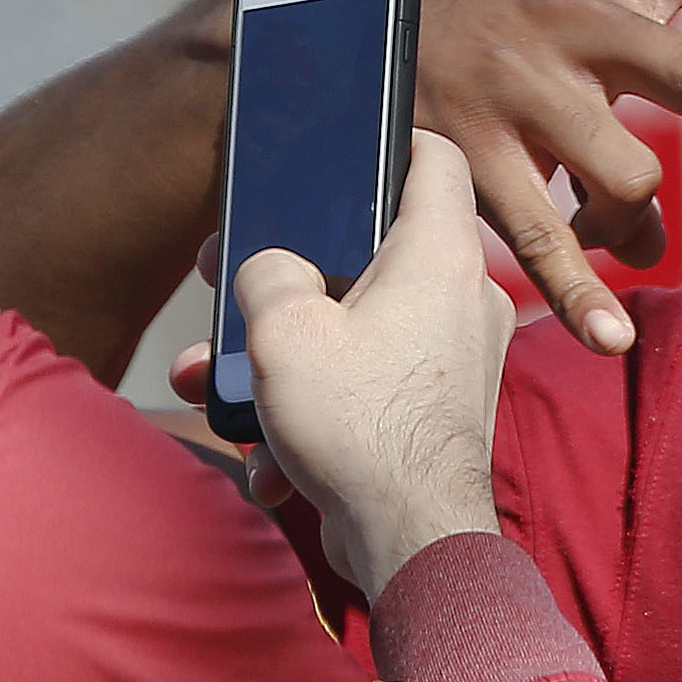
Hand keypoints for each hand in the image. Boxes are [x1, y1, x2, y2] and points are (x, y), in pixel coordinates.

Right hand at [209, 131, 515, 598]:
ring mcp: (456, 356)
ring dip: (286, 356)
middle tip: (234, 283)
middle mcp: (462, 297)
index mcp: (438, 254)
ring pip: (357, 328)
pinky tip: (269, 458)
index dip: (389, 139)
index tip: (345, 144)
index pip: (434, 157)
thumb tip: (272, 271)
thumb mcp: (283, 330)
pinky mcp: (439, 409)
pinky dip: (316, 411)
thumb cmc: (359, 427)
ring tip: (219, 387)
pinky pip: (367, 387)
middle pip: (371, 251)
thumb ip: (267, 275)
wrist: (411, 542)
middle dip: (292, 273)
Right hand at [411, 0, 681, 354]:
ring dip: (643, 229)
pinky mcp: (462, 151)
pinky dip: (581, 295)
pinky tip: (612, 336)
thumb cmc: (496, 0)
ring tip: (628, 242)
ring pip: (627, 179)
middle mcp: (570, 22)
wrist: (336, 10)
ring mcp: (515, 88)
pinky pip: (539, 238)